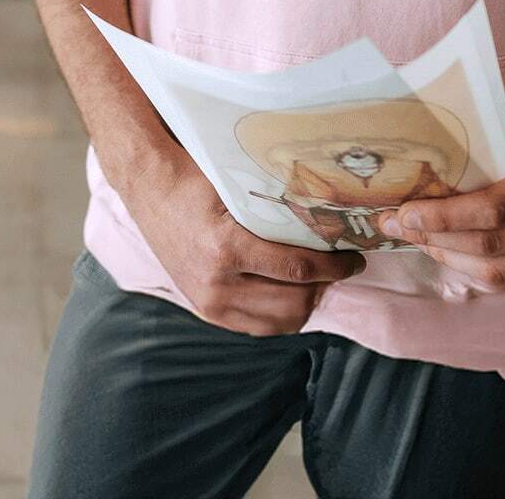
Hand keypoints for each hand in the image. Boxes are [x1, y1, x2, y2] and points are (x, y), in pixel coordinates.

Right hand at [124, 148, 364, 335]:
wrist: (149, 187)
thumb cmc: (196, 177)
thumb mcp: (237, 186)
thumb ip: (276, 208)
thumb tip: (328, 217)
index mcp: (226, 248)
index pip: (296, 268)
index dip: (333, 267)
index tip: (355, 258)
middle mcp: (216, 284)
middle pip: (293, 303)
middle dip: (325, 286)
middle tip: (341, 266)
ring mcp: (208, 303)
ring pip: (278, 322)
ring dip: (305, 304)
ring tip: (318, 280)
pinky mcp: (204, 310)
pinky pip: (256, 326)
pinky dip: (281, 314)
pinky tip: (291, 292)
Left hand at [377, 112, 504, 294]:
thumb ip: (469, 160)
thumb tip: (409, 183)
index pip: (494, 210)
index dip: (445, 217)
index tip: (405, 213)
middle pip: (490, 247)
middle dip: (436, 240)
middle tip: (400, 228)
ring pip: (497, 276)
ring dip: (450, 260)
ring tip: (422, 242)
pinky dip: (476, 273)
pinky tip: (454, 253)